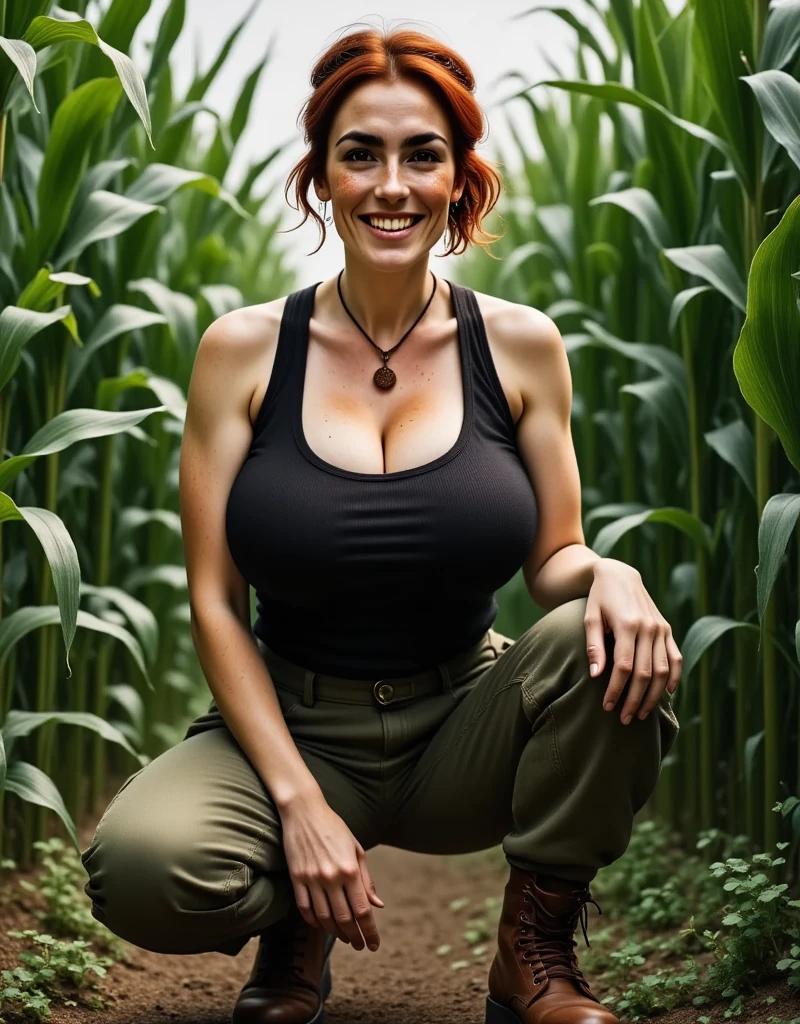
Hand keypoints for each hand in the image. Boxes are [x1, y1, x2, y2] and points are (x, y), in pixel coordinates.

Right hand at [279, 792, 383, 950]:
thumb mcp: (356, 850)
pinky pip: (305, 909)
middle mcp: (331, 877)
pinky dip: (314, 922)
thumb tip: (377, 905)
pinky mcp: (296, 878)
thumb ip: (366, 880)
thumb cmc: (335, 828)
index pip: (362, 910)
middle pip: (344, 919)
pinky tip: (322, 925)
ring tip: (344, 937)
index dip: (369, 931)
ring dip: (336, 932)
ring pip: (324, 918)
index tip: (373, 945)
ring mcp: (312, 879)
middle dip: (354, 937)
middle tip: (359, 945)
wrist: (304, 811)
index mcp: (350, 869)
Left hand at [584, 558, 681, 724]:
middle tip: (624, 718)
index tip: (607, 707)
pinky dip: (675, 677)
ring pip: (663, 670)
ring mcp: (661, 628)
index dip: (617, 690)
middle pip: (646, 673)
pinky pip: (676, 657)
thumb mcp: (590, 618)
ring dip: (654, 695)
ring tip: (641, 713)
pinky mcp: (667, 629)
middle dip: (635, 699)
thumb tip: (596, 676)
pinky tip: (666, 693)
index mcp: (628, 625)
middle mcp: (648, 627)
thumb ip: (593, 647)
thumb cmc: (598, 599)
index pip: (625, 667)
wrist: (619, 575)